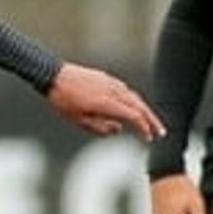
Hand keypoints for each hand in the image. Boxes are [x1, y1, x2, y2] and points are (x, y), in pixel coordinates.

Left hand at [46, 64, 166, 140]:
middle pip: (139, 105)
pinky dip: (133, 100)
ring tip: (148, 122)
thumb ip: (100, 128)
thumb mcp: (78, 121)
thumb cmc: (62, 100)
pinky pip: (125, 90)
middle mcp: (112, 90)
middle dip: (151, 120)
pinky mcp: (106, 78)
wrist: (52, 75)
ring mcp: (110, 82)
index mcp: (107, 103)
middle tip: (160, 132)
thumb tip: (119, 128)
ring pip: (133, 96)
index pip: (134, 116)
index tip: (149, 138)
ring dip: (143, 110)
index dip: (144, 128)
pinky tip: (132, 107)